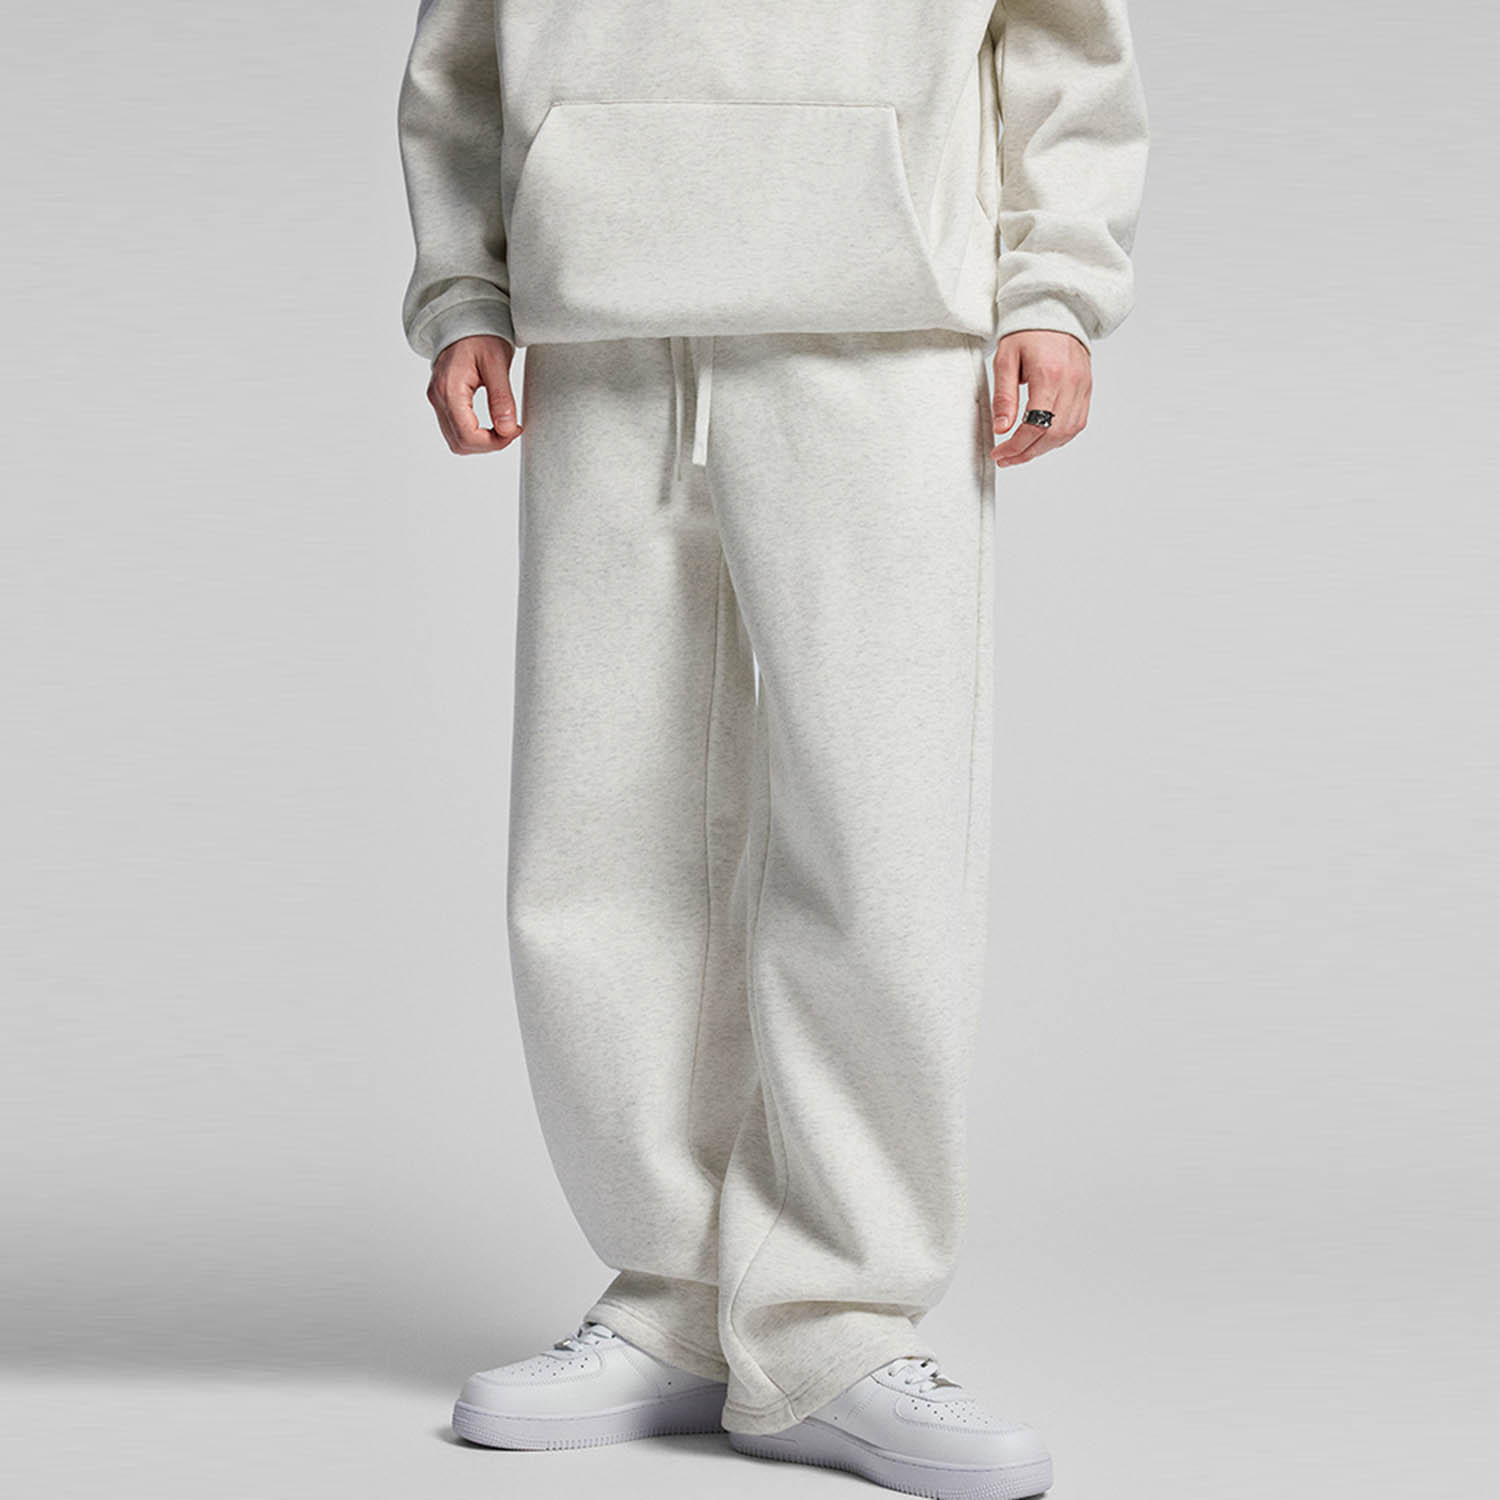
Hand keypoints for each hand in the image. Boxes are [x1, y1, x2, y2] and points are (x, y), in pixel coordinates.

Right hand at [427, 335, 521, 453]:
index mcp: (449, 389)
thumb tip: (507, 430)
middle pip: (460, 443)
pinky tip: (491, 424)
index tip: (514, 431)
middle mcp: (437, 397)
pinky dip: (474, 434)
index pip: (467, 435)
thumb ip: (502, 399)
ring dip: (481, 442)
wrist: (466, 319)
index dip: (494, 443)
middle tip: (511, 430)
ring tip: (502, 426)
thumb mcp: (497, 364)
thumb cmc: (482, 335)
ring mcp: (437, 400)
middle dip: (489, 444)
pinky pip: (455, 430)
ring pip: (456, 441)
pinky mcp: (441, 401)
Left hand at [989, 330, 1090, 466]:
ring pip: (1067, 433)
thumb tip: (1002, 429)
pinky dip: (1059, 437)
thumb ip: (1004, 396)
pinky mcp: (1087, 389)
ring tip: (1021, 452)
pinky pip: (1077, 423)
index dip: (1016, 446)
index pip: (1035, 426)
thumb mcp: (1006, 360)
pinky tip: (1041, 439)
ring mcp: (1083, 387)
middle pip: (1053, 435)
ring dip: (1043, 449)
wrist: (1056, 309)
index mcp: (1049, 376)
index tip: (999, 453)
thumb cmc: (1028, 332)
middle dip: (1027, 453)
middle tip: (1007, 458)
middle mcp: (1071, 384)